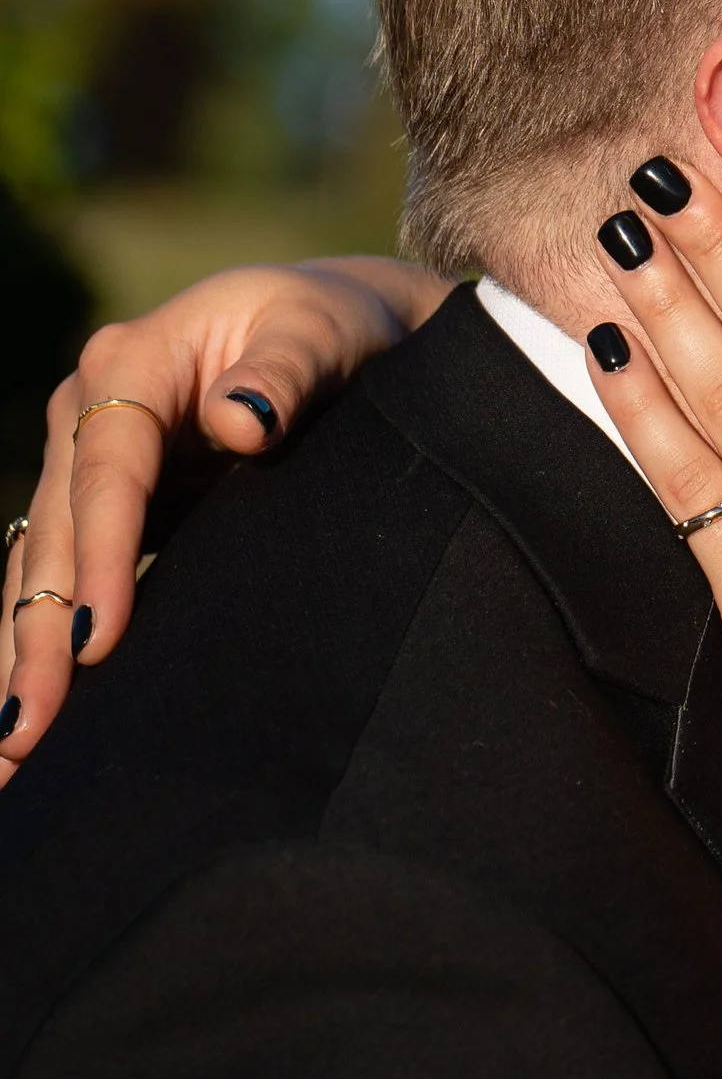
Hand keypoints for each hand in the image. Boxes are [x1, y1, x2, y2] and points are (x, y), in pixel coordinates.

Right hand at [0, 258, 442, 782]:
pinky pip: (60, 582)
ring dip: (20, 657)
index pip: (106, 471)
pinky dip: (40, 647)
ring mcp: (83, 462)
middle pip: (55, 533)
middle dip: (37, 635)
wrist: (330, 326)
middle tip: (28, 734)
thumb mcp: (323, 331)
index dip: (99, 557)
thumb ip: (288, 369)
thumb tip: (241, 422)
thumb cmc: (332, 325)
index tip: (98, 640)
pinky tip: (31, 722)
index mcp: (130, 361)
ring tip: (12, 753)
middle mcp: (87, 412)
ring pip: (37, 569)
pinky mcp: (101, 508)